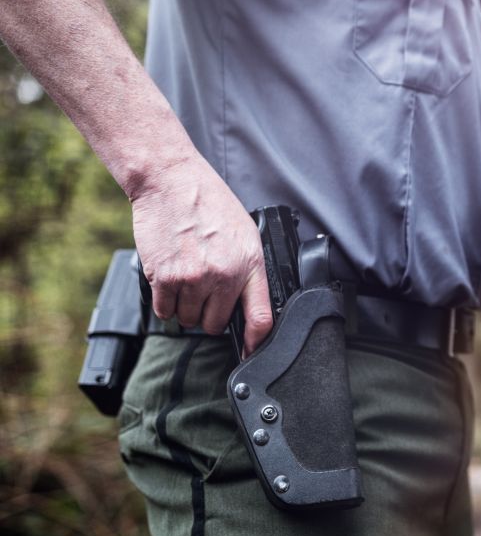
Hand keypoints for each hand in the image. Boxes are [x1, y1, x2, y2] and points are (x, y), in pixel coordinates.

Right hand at [132, 153, 272, 357]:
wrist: (172, 182)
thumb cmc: (209, 204)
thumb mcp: (245, 234)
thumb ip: (248, 270)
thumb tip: (247, 303)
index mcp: (250, 265)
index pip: (261, 318)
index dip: (257, 343)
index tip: (251, 353)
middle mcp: (223, 275)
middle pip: (215, 324)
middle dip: (209, 314)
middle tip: (204, 291)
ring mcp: (193, 278)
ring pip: (188, 320)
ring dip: (185, 308)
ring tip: (186, 279)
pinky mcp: (164, 278)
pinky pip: (164, 311)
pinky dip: (165, 303)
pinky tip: (169, 280)